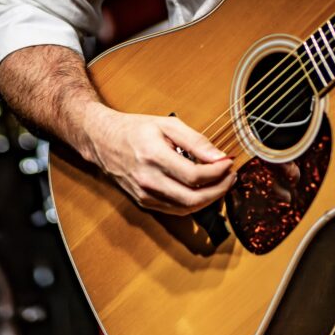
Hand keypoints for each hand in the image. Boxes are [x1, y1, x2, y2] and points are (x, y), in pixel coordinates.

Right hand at [83, 103, 235, 215]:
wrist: (103, 140)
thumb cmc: (135, 129)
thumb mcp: (168, 124)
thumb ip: (195, 141)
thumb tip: (219, 156)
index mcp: (153, 156)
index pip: (194, 175)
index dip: (217, 172)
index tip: (229, 162)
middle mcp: (148, 180)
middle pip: (192, 198)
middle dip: (218, 190)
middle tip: (231, 176)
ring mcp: (145, 194)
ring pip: (185, 208)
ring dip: (209, 199)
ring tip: (222, 183)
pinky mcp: (144, 202)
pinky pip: (175, 210)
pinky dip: (193, 203)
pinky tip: (204, 190)